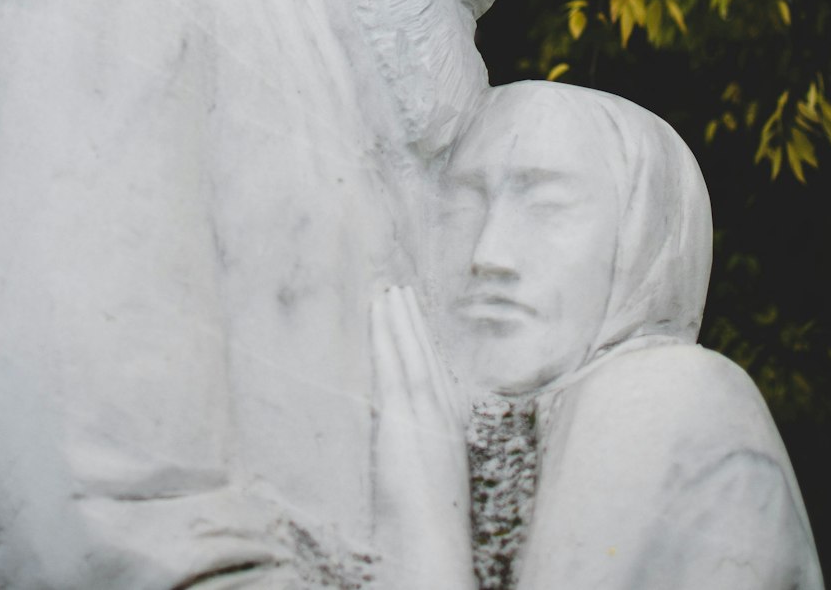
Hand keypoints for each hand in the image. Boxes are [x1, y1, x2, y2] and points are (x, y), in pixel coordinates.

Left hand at [370, 285, 476, 589]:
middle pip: (428, 353)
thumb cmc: (427, 518)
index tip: (415, 316)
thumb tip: (402, 431)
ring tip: (390, 290)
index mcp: (451, 421)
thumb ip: (420, 442)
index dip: (425, 340)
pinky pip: (393, 362)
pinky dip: (386, 333)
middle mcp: (444, 408)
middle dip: (414, 320)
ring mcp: (426, 409)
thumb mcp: (430, 471)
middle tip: (402, 289)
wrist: (432, 541)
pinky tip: (378, 312)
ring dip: (400, 317)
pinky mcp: (404, 413)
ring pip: (412, 349)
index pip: (437, 369)